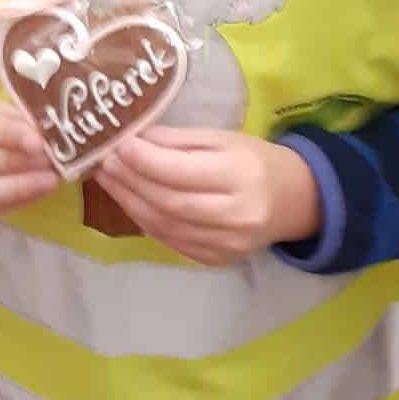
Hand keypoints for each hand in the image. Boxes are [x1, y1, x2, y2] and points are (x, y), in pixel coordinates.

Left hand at [96, 129, 319, 265]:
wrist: (296, 201)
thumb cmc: (257, 161)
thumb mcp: (224, 139)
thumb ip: (178, 141)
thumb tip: (133, 139)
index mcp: (240, 176)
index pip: (178, 172)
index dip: (142, 160)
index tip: (116, 144)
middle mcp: (234, 215)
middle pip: (167, 202)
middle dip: (129, 181)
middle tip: (102, 162)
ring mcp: (226, 244)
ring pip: (164, 226)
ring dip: (129, 202)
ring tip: (108, 180)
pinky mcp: (218, 260)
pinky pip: (171, 241)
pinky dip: (146, 221)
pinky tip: (131, 202)